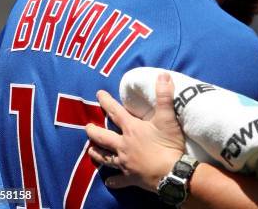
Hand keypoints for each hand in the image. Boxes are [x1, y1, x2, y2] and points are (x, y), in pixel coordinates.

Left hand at [85, 72, 184, 191]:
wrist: (170, 173)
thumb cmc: (168, 145)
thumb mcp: (168, 118)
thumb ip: (164, 96)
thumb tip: (163, 75)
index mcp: (131, 129)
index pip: (116, 112)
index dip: (106, 102)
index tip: (98, 94)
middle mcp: (124, 145)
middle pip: (104, 137)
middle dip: (94, 131)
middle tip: (87, 127)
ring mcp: (125, 163)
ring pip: (106, 158)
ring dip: (98, 154)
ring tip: (90, 151)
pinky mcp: (130, 178)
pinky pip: (118, 180)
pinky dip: (113, 181)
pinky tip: (108, 181)